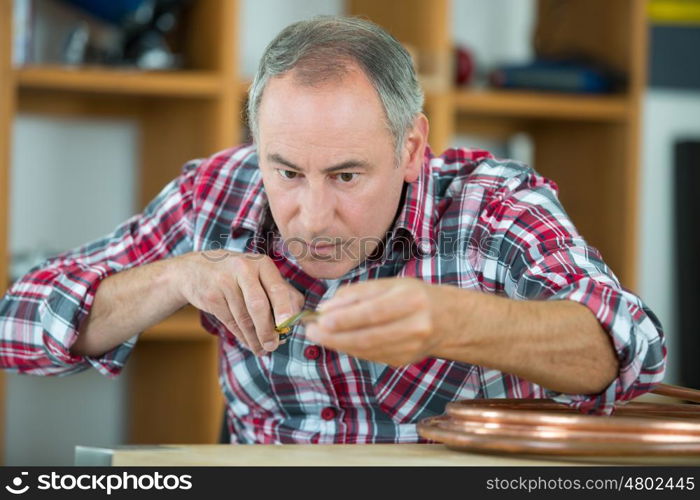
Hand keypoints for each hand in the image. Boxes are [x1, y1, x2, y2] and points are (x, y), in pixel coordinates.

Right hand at [172, 250, 303, 354]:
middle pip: (258, 305)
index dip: (283, 309)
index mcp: (262, 263)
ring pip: (244, 318)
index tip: (287, 326)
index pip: (276, 288)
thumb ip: (280, 292)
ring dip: (255, 338)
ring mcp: (224, 282)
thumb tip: (294, 320)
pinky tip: (249, 343)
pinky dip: (242, 336)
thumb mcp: (258, 274)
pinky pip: (231, 322)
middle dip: (267, 329)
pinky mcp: (211, 297)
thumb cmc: (238, 275)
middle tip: (273, 345)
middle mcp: (243, 269)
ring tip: (263, 349)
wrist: (194, 270)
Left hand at [306, 278, 447, 365]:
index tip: (320, 320)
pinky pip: (371, 356)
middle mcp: (414, 325)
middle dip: (334, 336)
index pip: (372, 312)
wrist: (448, 320)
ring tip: (319, 336)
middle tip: (311, 331)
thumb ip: (358, 294)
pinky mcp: (404, 360)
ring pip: (366, 349)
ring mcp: (410, 347)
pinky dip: (352, 349)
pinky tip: (339, 341)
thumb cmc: (414, 296)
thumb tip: (326, 308)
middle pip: (367, 336)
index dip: (344, 319)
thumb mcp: (390, 284)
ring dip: (338, 344)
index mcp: (411, 300)